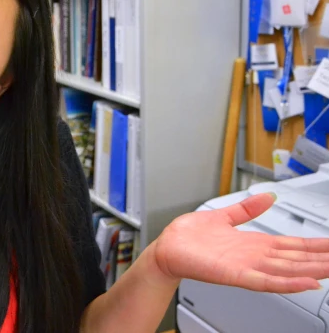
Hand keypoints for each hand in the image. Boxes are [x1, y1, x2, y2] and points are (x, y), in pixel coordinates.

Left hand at [153, 192, 328, 293]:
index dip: (315, 245)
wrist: (166, 248)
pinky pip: (265, 281)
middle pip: (296, 260)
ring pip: (287, 271)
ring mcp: (246, 267)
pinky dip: (286, 283)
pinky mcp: (234, 274)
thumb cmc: (189, 237)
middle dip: (321, 259)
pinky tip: (306, 283)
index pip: (292, 245)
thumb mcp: (224, 216)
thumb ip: (247, 209)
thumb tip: (268, 196)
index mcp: (254, 243)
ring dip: (312, 271)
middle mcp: (254, 257)